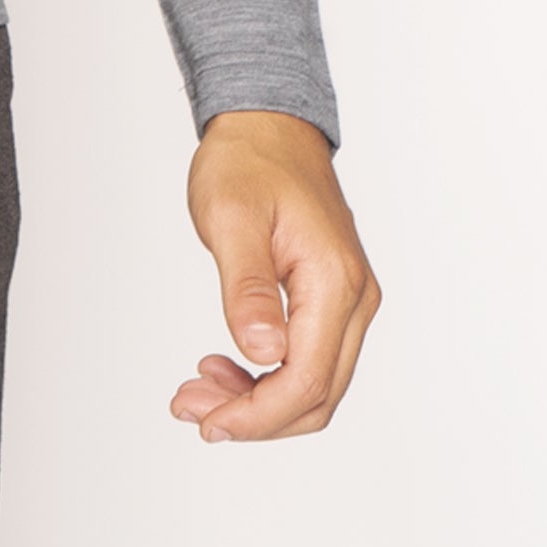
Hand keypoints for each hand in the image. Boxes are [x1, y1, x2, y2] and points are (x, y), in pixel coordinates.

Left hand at [173, 107, 381, 442]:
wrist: (268, 125)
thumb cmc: (248, 160)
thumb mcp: (231, 216)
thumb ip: (247, 287)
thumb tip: (264, 354)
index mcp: (334, 280)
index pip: (307, 380)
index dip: (258, 415)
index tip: (209, 422)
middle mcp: (354, 298)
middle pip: (317, 394)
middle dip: (255, 416)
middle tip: (192, 407)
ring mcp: (348, 300)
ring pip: (315, 384)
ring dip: (260, 402)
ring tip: (200, 389)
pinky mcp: (332, 299)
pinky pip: (311, 359)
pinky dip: (269, 377)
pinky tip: (227, 367)